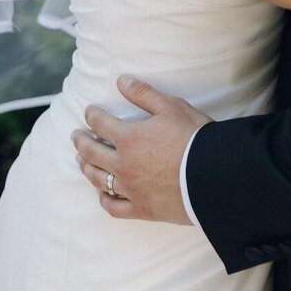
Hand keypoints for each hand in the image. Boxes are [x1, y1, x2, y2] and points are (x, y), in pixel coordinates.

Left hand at [72, 76, 211, 223]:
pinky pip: (114, 207)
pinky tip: (101, 193)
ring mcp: (130, 189)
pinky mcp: (141, 209)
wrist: (214, 175)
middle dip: (81, 141)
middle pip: (92, 152)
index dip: (92, 115)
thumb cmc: (194, 137)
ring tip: (80, 161)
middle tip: (75, 135)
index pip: (100, 123)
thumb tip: (121, 81)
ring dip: (86, 167)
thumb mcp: (171, 106)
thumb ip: (143, 94)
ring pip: (98, 179)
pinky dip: (104, 199)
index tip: (88, 111)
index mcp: (129, 138)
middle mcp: (123, 164)